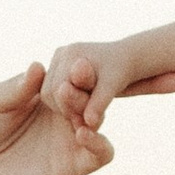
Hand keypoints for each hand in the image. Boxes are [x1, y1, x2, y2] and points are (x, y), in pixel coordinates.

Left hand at [0, 66, 114, 174]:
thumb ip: (15, 88)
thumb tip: (39, 66)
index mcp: (45, 97)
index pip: (69, 76)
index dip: (72, 68)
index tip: (72, 61)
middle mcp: (62, 116)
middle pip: (88, 93)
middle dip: (84, 83)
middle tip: (76, 75)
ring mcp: (70, 140)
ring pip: (98, 118)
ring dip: (90, 106)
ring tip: (68, 101)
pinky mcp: (74, 166)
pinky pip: (103, 153)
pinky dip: (100, 141)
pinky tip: (82, 132)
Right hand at [43, 37, 174, 132]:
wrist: (126, 59)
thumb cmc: (122, 71)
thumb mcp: (112, 87)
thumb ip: (99, 103)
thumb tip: (89, 123)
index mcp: (71, 53)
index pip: (56, 90)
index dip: (68, 108)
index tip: (85, 118)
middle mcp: (62, 52)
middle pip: (48, 91)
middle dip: (64, 107)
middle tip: (82, 118)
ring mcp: (59, 57)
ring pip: (48, 92)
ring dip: (62, 105)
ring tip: (83, 111)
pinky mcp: (60, 65)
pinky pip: (51, 89)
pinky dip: (63, 101)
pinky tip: (80, 105)